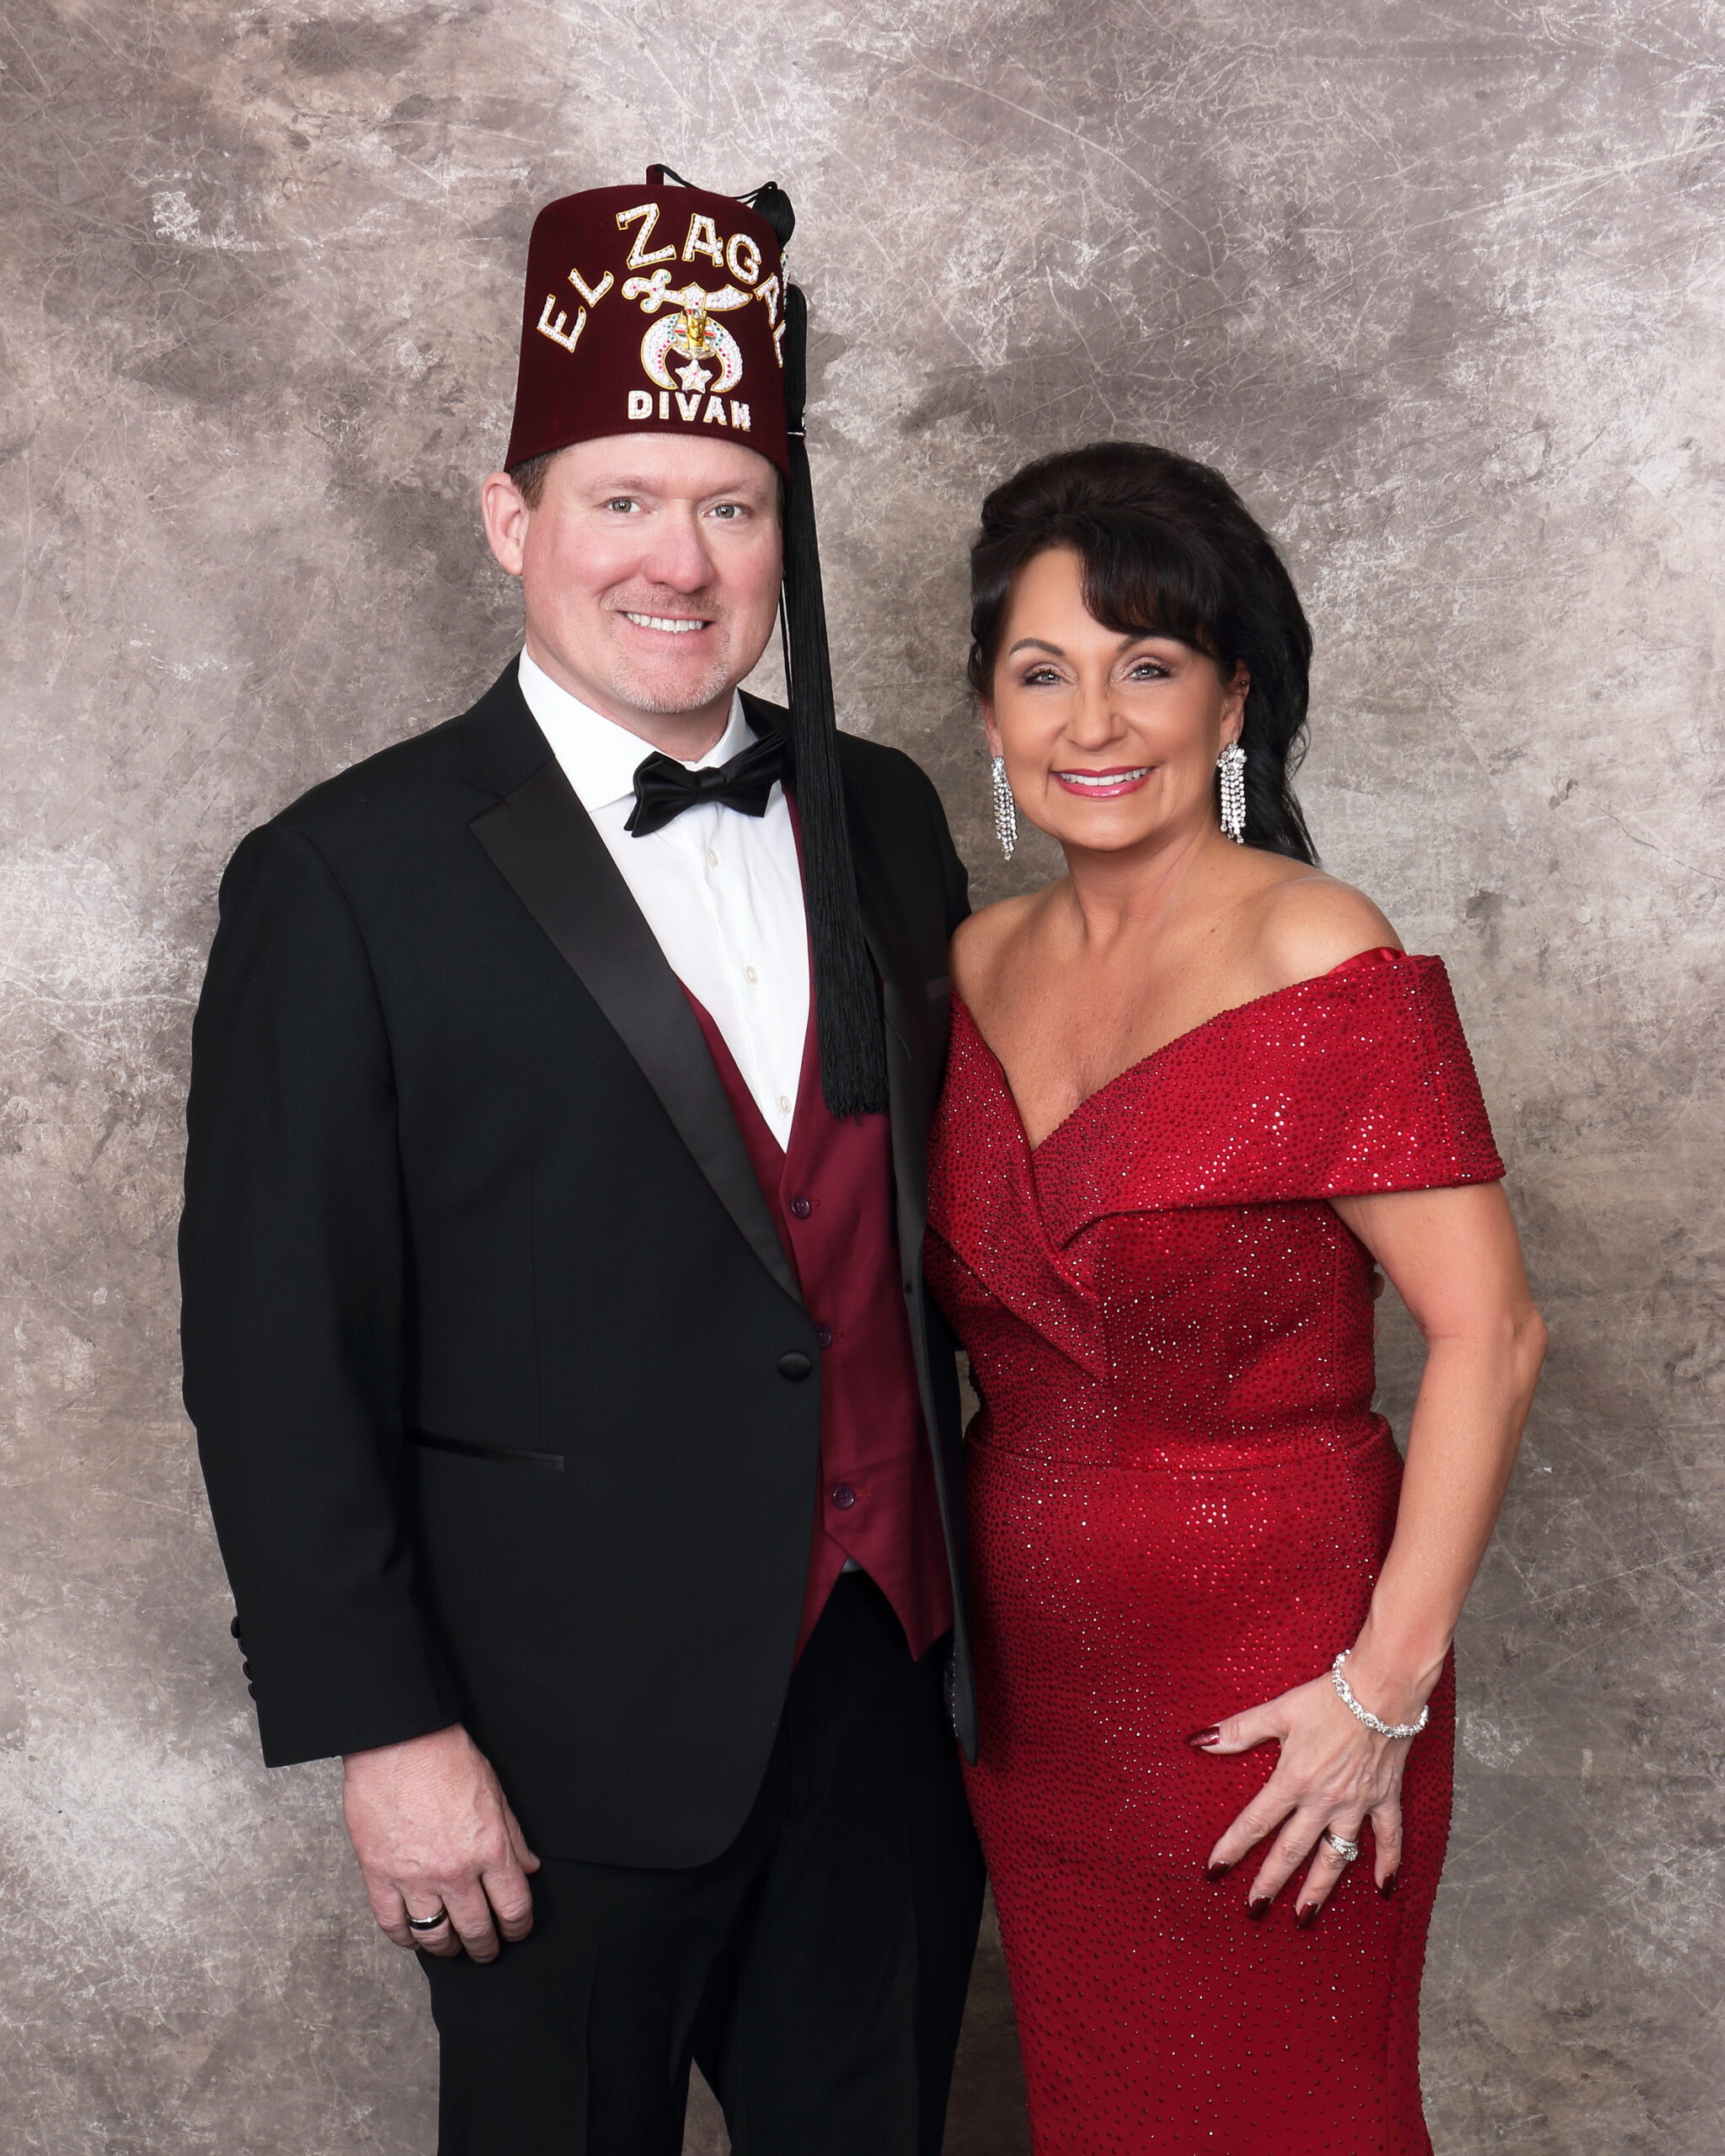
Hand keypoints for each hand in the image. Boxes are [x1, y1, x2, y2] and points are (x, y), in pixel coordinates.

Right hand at [342, 1724, 540, 1960]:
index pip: (513, 1907)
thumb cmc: (447, 1758)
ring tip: (452, 1947)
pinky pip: (392, 1924)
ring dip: (447, 1948)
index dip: (518, 1927)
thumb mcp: (496, 1793)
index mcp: (490, 1849)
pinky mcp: (379, 1875)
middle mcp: (455, 1871)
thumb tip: (528, 1868)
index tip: (517, 1932)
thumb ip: (513, 1837)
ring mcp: (415, 1877)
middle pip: (476, 1929)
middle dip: (486, 1946)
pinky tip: (414, 1937)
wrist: (398, 1741)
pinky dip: (404, 1938)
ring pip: (435, 1935)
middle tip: (487, 1951)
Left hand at [1191, 1672, 1413, 1922]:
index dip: (1233, 1847)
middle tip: (1253, 1909)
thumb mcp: (1278, 1711)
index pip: (1255, 1822)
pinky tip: (1381, 1889)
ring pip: (1335, 1855)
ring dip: (1319, 1887)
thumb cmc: (1327, 1698)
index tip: (1214, 1871)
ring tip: (1304, 1915)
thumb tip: (1199, 1741)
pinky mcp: (1384, 1799)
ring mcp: (1356, 1804)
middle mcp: (1323, 1800)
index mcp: (1293, 1780)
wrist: (1380, 1691)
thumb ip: (1240, 1730)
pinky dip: (1387, 1862)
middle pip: (1291, 1850)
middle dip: (1270, 1882)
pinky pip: (1387, 1838)